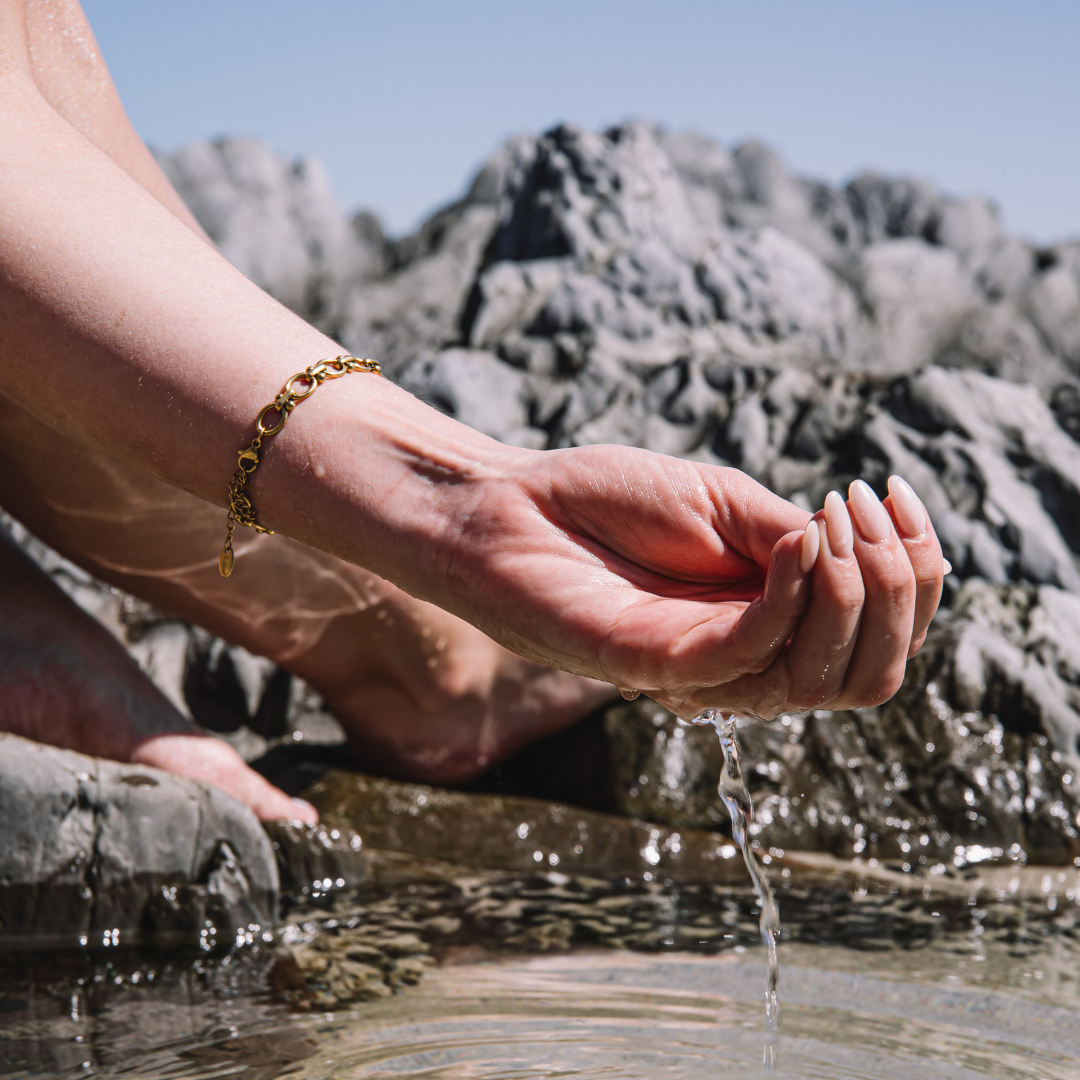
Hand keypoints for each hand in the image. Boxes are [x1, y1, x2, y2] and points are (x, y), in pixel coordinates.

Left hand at [438, 448, 942, 721]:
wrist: (510, 507)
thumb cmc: (607, 502)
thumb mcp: (724, 506)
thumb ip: (794, 540)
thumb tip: (862, 556)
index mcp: (770, 624)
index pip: (881, 636)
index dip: (915, 574)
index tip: (896, 494)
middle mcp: (747, 661)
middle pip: (870, 672)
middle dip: (897, 590)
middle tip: (862, 509)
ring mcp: (703, 671)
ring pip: (824, 677)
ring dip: (853, 591)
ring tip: (830, 521)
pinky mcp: (655, 666)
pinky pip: (750, 656)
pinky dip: (793, 600)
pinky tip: (800, 540)